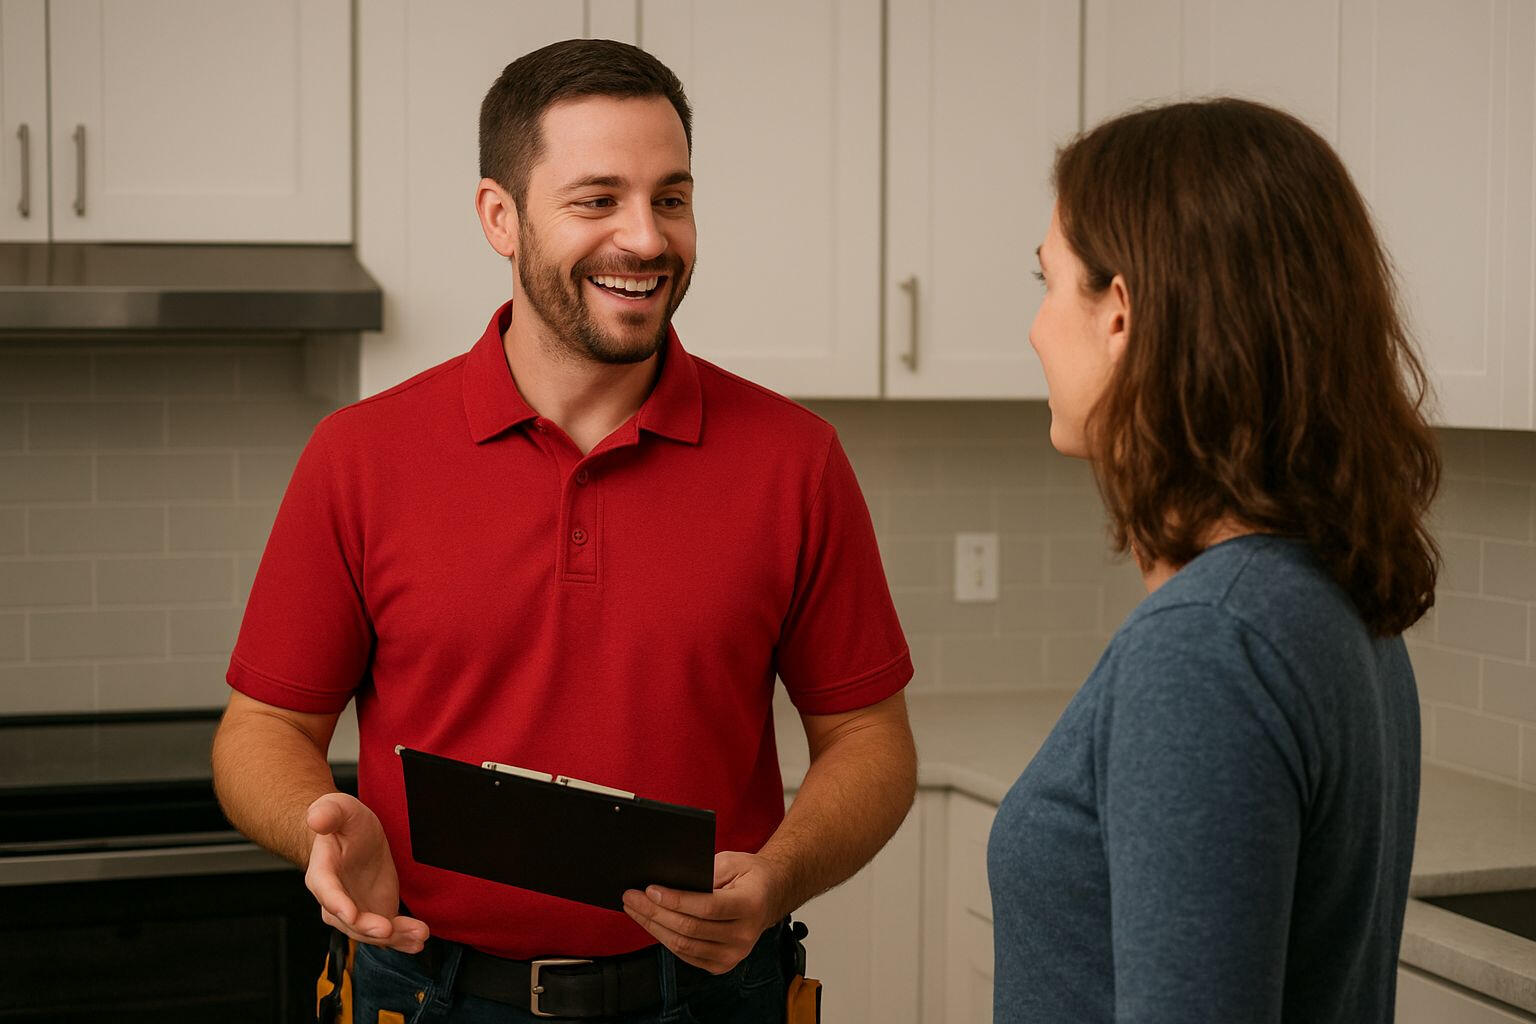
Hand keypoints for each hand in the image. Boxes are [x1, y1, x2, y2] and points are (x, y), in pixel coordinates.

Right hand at [304, 793, 428, 952]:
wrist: (355, 837)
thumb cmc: (344, 823)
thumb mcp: (340, 809)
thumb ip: (328, 812)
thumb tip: (315, 818)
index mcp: (322, 873)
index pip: (326, 890)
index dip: (337, 903)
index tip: (350, 914)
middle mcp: (335, 899)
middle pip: (348, 920)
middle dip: (368, 928)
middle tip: (388, 930)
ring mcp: (354, 909)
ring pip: (370, 931)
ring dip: (394, 937)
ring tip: (419, 935)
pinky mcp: (373, 913)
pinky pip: (386, 932)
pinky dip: (403, 939)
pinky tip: (418, 940)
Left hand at [622, 850, 789, 973]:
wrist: (770, 897)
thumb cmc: (750, 875)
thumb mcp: (732, 861)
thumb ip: (705, 872)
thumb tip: (671, 881)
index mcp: (750, 906)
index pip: (707, 907)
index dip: (676, 901)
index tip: (650, 889)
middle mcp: (744, 935)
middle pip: (690, 929)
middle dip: (655, 912)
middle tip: (632, 896)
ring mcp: (733, 954)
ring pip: (683, 945)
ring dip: (653, 927)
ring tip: (634, 908)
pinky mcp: (721, 965)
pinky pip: (685, 954)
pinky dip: (664, 938)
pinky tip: (651, 923)